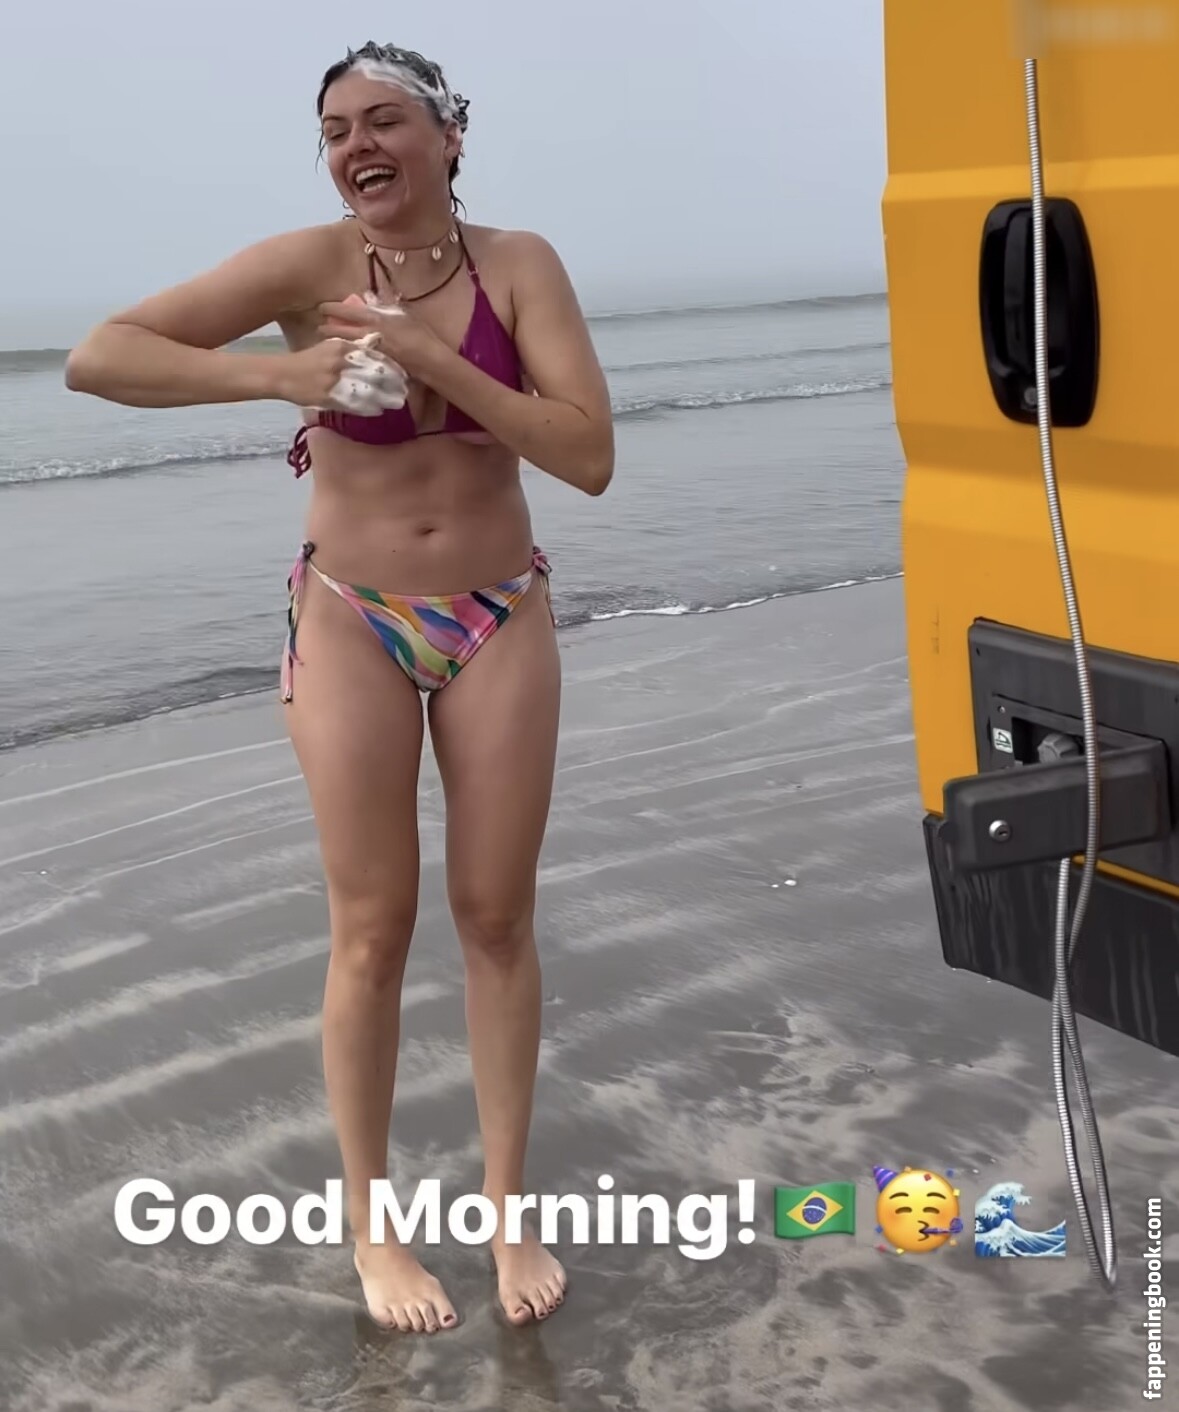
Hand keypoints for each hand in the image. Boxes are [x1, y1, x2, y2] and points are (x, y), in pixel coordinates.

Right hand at [273, 334, 405, 414]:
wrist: (281, 374)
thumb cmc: (307, 360)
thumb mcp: (329, 346)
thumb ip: (352, 346)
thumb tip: (376, 343)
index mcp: (341, 346)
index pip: (373, 355)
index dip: (391, 366)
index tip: (405, 373)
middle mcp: (339, 361)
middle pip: (374, 372)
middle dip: (392, 383)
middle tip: (405, 390)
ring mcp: (334, 380)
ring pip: (367, 389)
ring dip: (384, 398)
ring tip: (397, 403)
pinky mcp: (328, 397)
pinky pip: (353, 404)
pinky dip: (368, 408)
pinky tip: (378, 411)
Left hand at [317, 293, 440, 377]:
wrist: (428, 359)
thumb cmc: (419, 334)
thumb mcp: (404, 314)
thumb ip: (386, 306)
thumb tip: (371, 299)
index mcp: (375, 319)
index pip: (347, 312)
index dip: (332, 308)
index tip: (321, 307)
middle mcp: (369, 335)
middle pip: (340, 330)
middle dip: (327, 329)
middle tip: (319, 327)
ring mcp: (369, 351)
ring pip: (345, 345)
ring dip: (334, 343)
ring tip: (326, 342)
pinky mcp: (373, 365)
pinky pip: (355, 358)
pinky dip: (347, 355)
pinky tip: (341, 355)